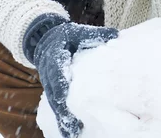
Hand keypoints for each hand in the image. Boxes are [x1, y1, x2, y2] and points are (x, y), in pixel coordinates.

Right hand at [23, 14, 118, 137]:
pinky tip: (68, 130)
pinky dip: (61, 117)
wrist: (45, 40)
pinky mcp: (51, 89)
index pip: (56, 71)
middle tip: (72, 125)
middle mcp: (49, 72)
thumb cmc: (66, 37)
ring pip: (53, 102)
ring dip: (62, 118)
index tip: (63, 97)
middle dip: (62, 110)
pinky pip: (55, 104)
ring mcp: (48, 82)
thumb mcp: (78, 32)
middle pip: (54, 93)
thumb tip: (116, 34)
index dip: (59, 84)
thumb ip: (96, 34)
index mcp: (55, 56)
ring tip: (71, 133)